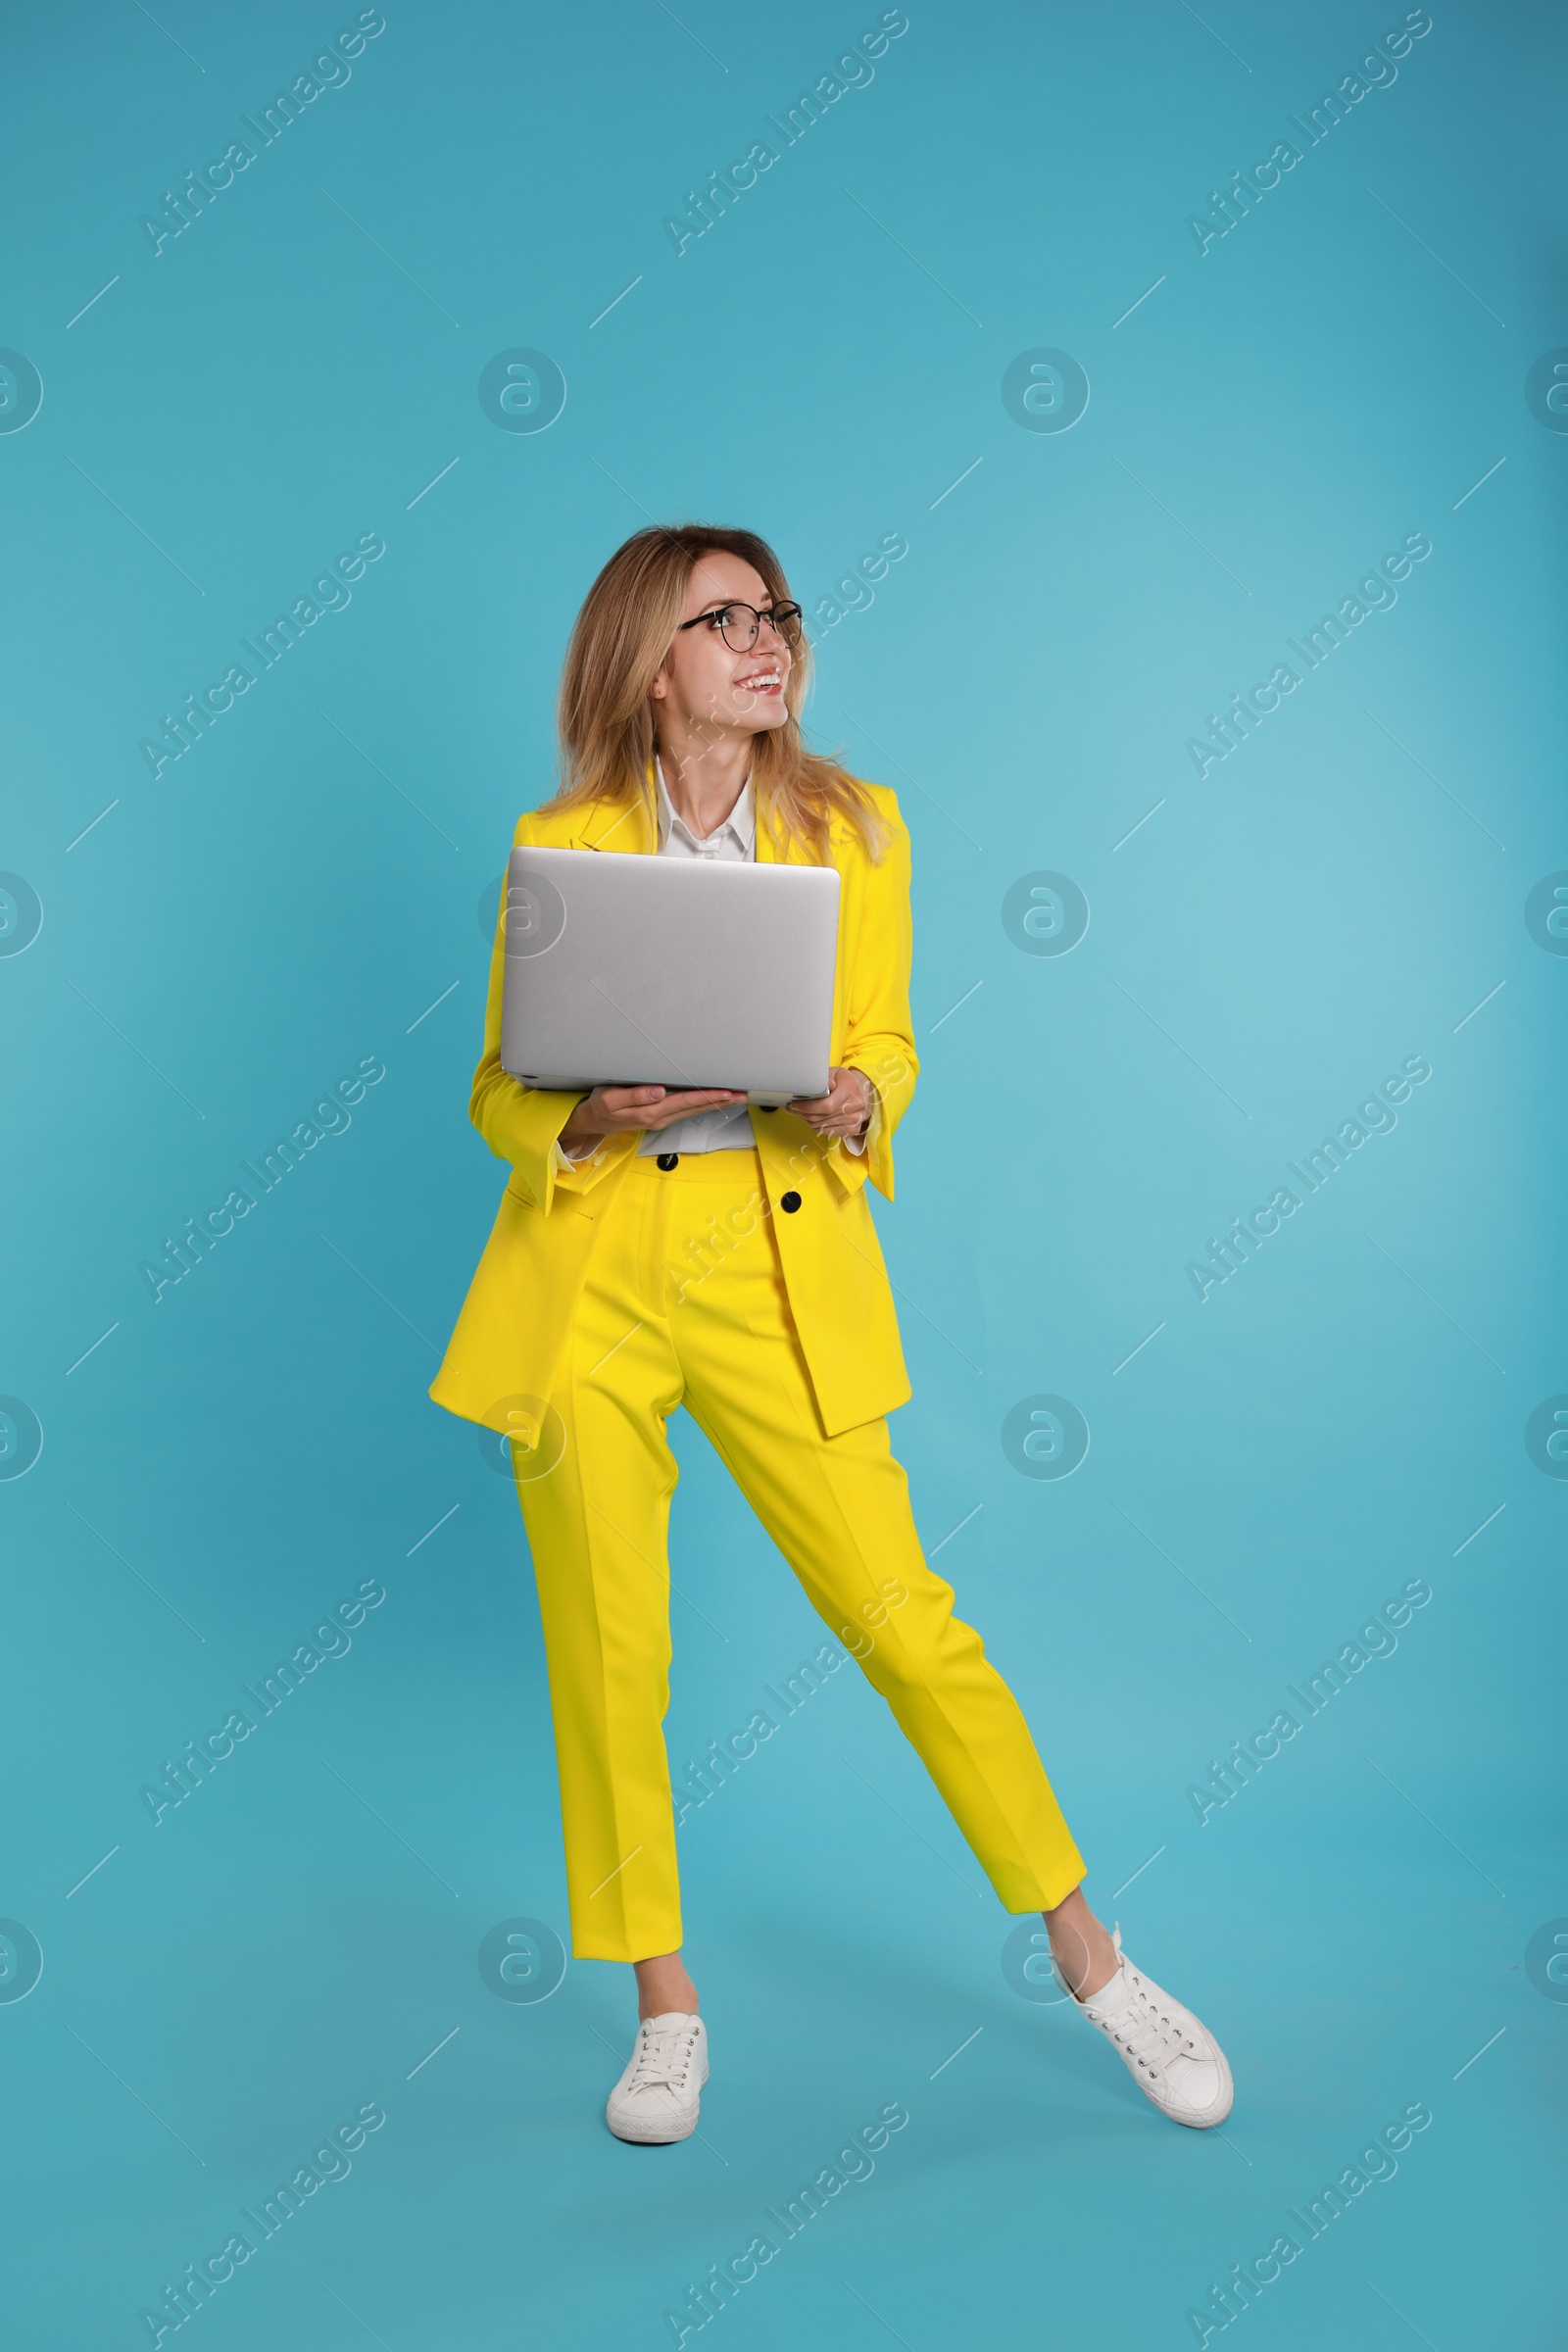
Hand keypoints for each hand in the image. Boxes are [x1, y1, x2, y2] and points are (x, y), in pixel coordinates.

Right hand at [559, 1084, 746, 1153]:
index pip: (686, 1102)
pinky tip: (713, 1100)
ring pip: (694, 1111)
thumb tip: (660, 1091)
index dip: (707, 1095)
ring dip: (716, 1104)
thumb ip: (634, 1095)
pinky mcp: (660, 1118)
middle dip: (720, 1101)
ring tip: (736, 1097)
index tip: (726, 1091)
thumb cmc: (599, 1107)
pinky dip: (703, 1105)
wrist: (592, 1123)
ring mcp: (662, 1120)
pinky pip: (687, 1111)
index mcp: (652, 1112)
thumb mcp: (610, 1099)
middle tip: (743, 1095)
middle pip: (696, 1108)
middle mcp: (661, 1118)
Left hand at [786, 1066, 872, 1139]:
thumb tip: (821, 1086)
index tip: (793, 1104)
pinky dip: (817, 1126)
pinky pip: (827, 1132)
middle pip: (822, 1117)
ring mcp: (855, 1120)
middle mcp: (856, 1106)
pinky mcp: (853, 1130)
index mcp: (851, 1089)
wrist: (863, 1092)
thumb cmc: (844, 1081)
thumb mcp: (834, 1073)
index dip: (807, 1107)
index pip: (826, 1106)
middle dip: (803, 1114)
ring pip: (822, 1126)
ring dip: (808, 1120)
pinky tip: (814, 1118)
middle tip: (792, 1109)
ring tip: (802, 1112)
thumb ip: (824, 1078)